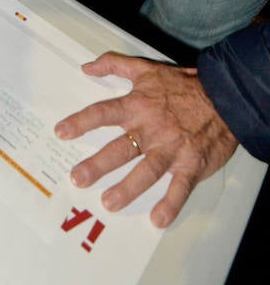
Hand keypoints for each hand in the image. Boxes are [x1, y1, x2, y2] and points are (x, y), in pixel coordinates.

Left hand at [54, 53, 238, 227]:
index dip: (81, 122)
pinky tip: (158, 219)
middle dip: (98, 164)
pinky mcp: (191, 164)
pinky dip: (171, 203)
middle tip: (77, 178)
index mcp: (138, 106)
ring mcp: (171, 148)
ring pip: (147, 170)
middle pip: (121, 148)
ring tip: (109, 202)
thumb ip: (114, 64)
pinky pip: (180, 186)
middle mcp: (151, 129)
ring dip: (128, 188)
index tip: (61, 132)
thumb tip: (86, 67)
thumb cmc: (181, 85)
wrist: (223, 98)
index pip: (104, 113)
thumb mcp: (145, 68)